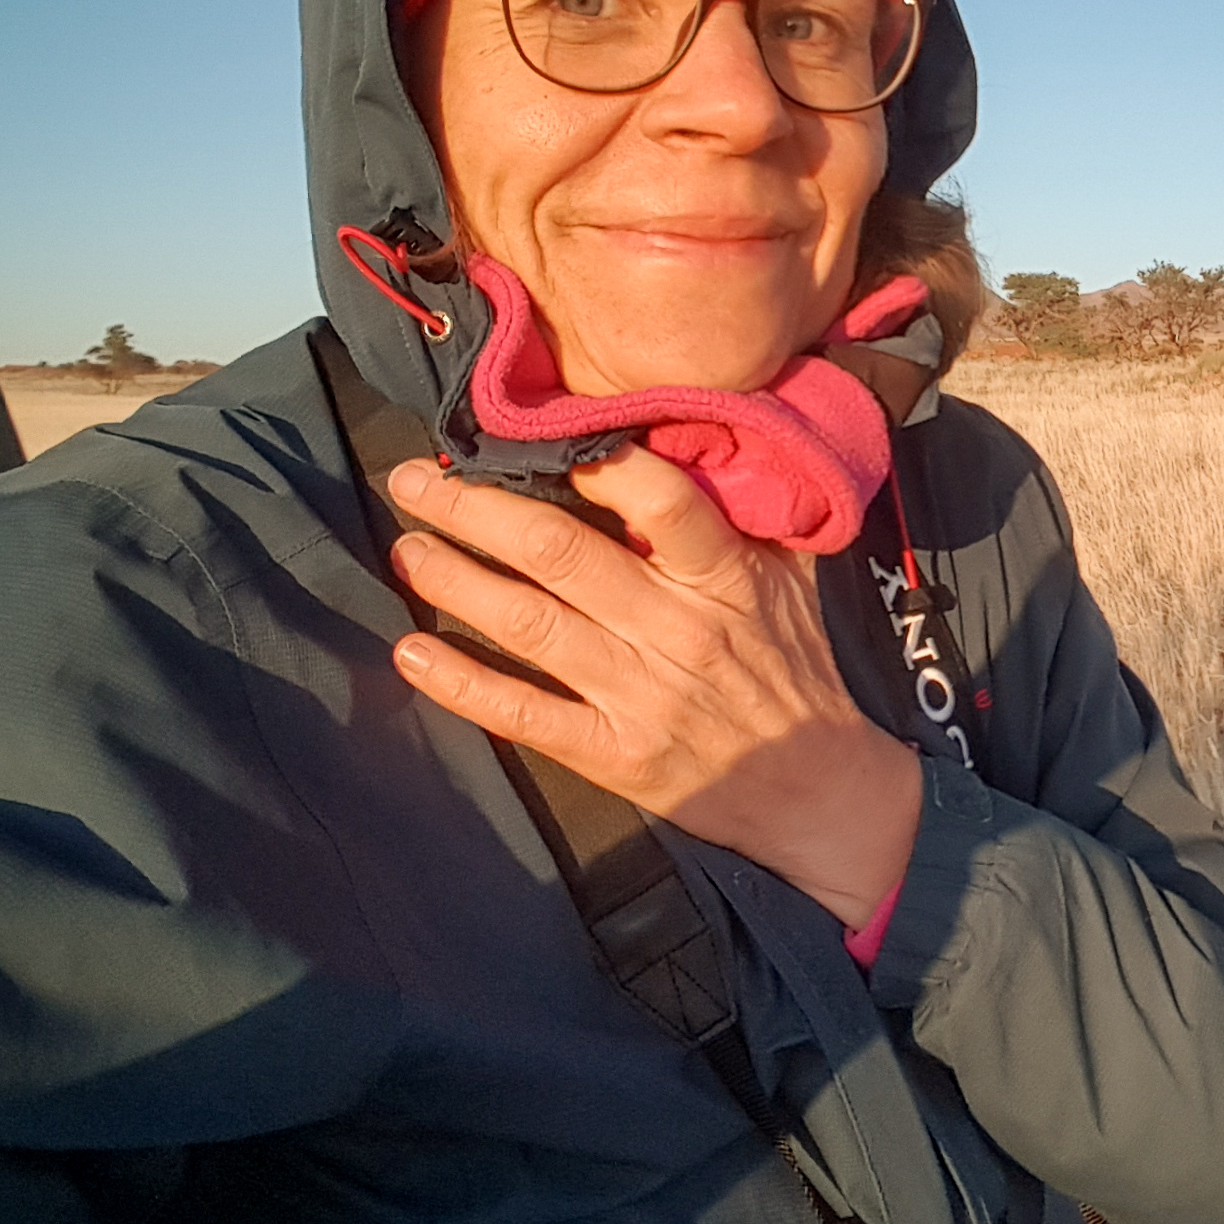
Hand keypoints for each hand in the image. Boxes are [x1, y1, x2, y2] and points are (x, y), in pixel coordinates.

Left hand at [384, 445, 921, 927]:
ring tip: (406, 549)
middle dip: (475, 509)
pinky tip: (411, 655)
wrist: (818, 790)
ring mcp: (641, 694)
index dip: (590, 460)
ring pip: (530, 624)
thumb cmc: (796, 667)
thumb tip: (689, 435)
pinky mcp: (615, 754)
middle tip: (413, 479)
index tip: (526, 433)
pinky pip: (526, 714)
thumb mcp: (791, 576)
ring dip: (455, 583)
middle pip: (562, 553)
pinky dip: (463, 685)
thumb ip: (742, 511)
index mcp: (727, 575)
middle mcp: (678, 628)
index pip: (659, 499)